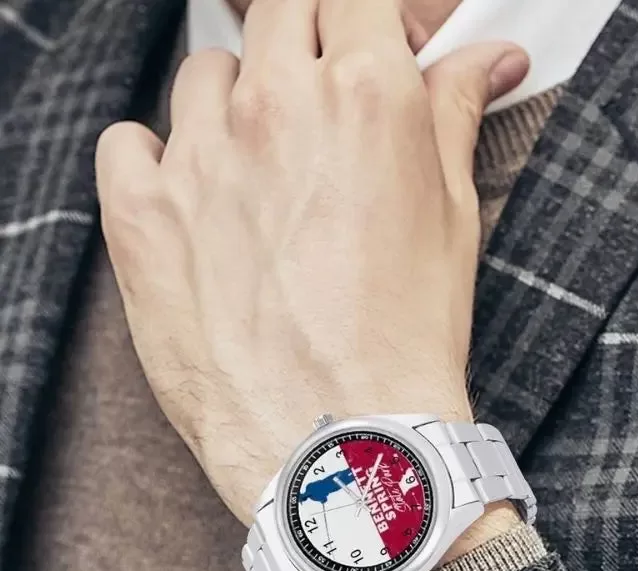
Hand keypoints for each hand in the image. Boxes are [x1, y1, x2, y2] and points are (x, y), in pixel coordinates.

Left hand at [96, 0, 528, 570]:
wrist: (342, 440)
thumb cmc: (408, 342)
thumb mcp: (454, 221)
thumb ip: (454, 116)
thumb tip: (486, 59)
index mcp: (366, 97)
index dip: (367, 22)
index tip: (370, 53)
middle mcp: (277, 107)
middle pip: (277, 14)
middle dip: (307, 47)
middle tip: (323, 111)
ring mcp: (200, 158)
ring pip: (206, 76)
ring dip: (238, 104)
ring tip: (264, 174)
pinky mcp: (142, 216)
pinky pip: (130, 141)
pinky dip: (158, 155)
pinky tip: (194, 197)